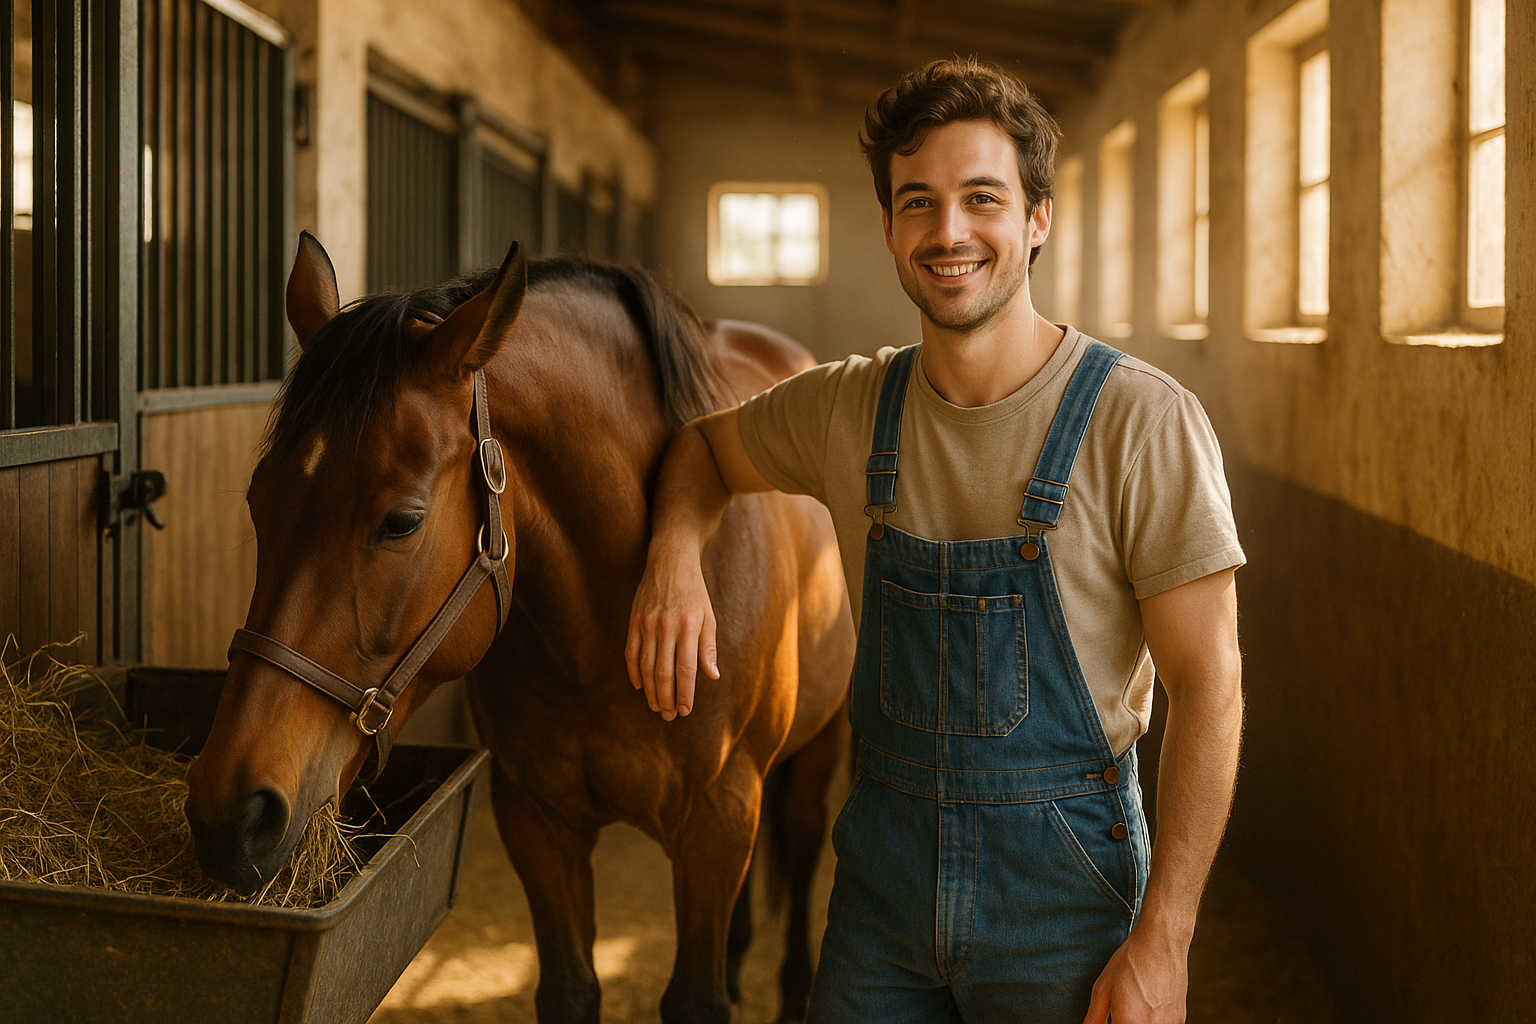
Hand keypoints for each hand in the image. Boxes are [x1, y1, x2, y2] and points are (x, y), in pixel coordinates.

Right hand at [624, 541, 719, 720]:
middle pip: (664, 672)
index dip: (685, 693)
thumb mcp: (709, 616)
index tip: (685, 710)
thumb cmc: (695, 592)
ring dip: (650, 691)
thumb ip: (708, 647)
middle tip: (668, 716)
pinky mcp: (634, 621)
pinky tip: (640, 686)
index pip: (686, 669)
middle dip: (666, 698)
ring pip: (646, 667)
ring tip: (656, 707)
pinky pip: (631, 653)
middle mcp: (666, 626)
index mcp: (689, 626)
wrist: (670, 560)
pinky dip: (634, 672)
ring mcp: (647, 624)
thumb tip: (712, 676)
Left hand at [1081, 925, 1188, 1023]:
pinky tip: (1150, 1004)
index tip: (1112, 1017)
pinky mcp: (1180, 1020)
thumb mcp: (1102, 989)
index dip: (1114, 1023)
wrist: (1160, 944)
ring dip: (1138, 1021)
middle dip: (1124, 1022)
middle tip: (1122, 1009)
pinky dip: (1153, 1020)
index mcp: (1129, 1022)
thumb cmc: (1130, 963)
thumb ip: (1094, 1019)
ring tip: (1137, 1003)